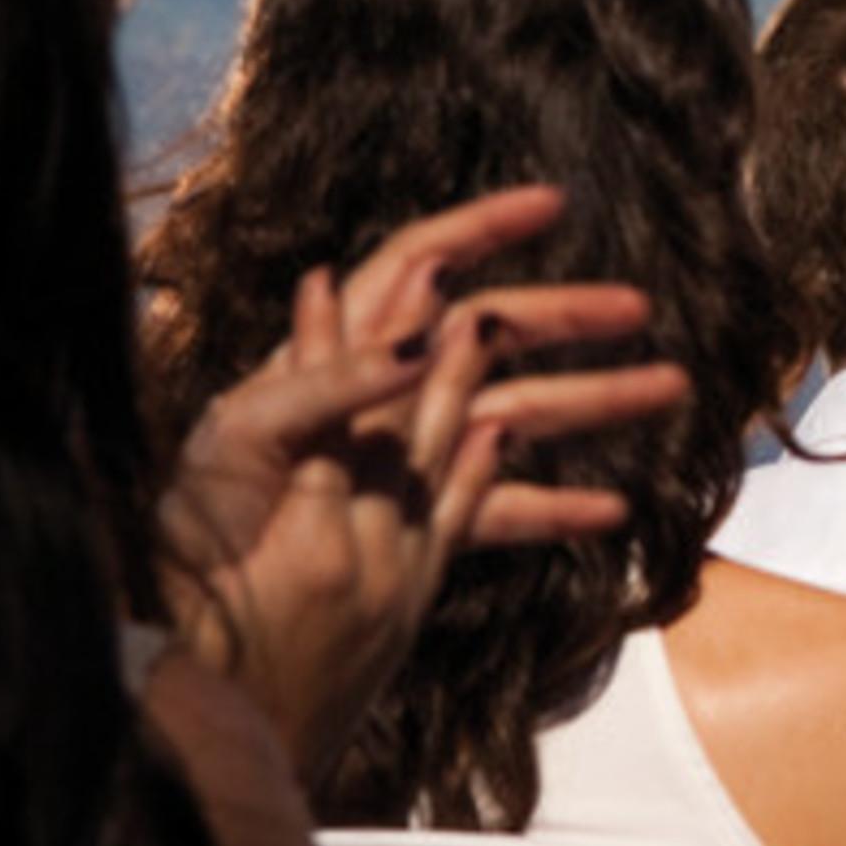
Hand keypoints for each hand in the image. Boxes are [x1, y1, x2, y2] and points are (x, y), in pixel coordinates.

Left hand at [158, 188, 690, 777]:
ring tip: (667, 390)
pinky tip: (611, 514)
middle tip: (640, 308)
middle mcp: (375, 400)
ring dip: (587, 399)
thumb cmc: (190, 534)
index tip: (553, 204)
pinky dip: (551, 505)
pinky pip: (492, 504)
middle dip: (565, 314)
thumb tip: (423, 337)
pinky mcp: (410, 526)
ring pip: (509, 413)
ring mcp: (399, 463)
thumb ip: (322, 386)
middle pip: (486, 333)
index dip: (480, 227)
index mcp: (331, 362)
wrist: (178, 642)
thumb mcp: (240, 443)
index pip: (416, 265)